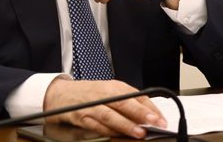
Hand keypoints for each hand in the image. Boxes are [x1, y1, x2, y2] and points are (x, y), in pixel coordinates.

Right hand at [44, 78, 166, 138]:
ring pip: (111, 115)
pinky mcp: (81, 116)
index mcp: (115, 87)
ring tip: (139, 132)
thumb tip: (149, 115)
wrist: (60, 94)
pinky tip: (118, 136)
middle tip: (155, 123)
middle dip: (141, 114)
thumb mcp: (110, 92)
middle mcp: (104, 94)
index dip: (150, 108)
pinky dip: (108, 131)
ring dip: (126, 125)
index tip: (161, 118)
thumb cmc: (89, 94)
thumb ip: (128, 102)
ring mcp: (92, 105)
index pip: (137, 95)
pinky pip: (96, 125)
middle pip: (125, 103)